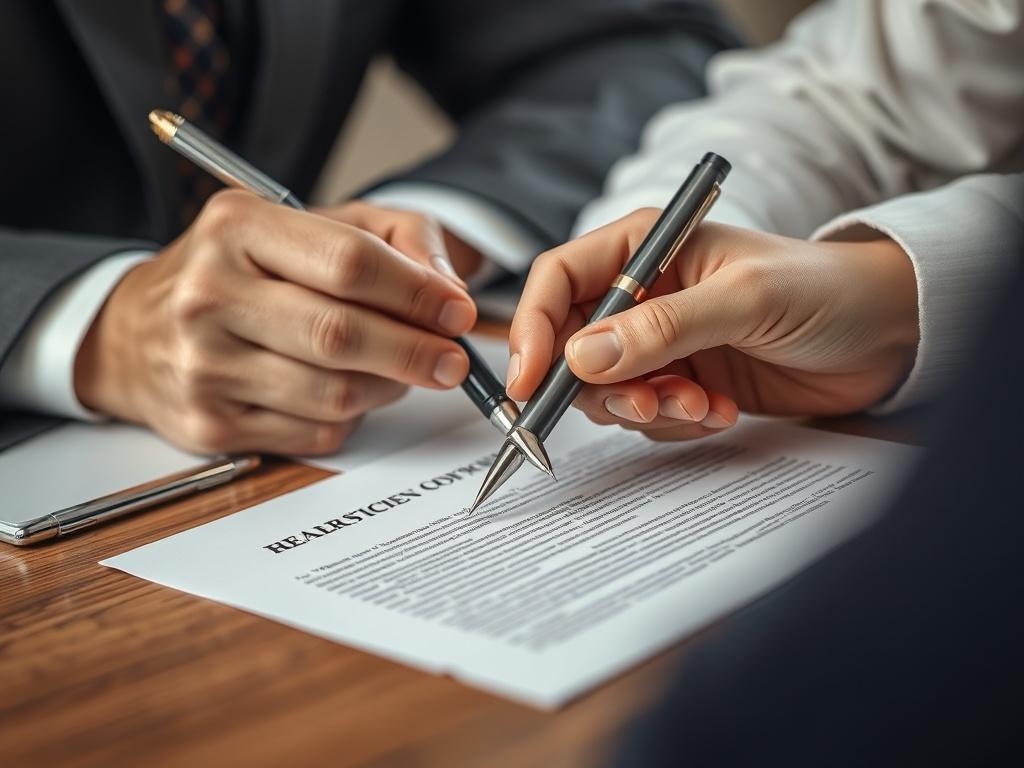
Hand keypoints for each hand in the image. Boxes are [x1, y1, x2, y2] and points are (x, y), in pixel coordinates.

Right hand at [74, 192, 478, 454]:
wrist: (136, 332)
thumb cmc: (242, 271)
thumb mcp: (312, 223)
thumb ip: (394, 237)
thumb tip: (449, 292)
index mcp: (235, 228)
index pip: (348, 263)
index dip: (416, 293)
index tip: (458, 312)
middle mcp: (208, 295)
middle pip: (340, 335)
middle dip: (414, 351)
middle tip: (453, 361)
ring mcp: (203, 366)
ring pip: (335, 394)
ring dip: (387, 387)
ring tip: (397, 370)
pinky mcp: (208, 424)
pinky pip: (315, 433)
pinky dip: (351, 418)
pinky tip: (346, 393)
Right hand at [507, 211, 918, 440]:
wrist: (886, 335)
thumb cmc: (822, 291)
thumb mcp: (743, 300)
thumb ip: (662, 328)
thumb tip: (583, 358)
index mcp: (646, 247)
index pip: (559, 281)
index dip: (533, 329)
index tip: (530, 382)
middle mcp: (643, 294)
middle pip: (573, 345)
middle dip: (601, 386)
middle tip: (647, 405)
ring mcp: (662, 342)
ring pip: (608, 389)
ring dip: (647, 408)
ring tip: (700, 406)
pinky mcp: (683, 381)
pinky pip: (649, 414)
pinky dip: (677, 422)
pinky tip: (720, 412)